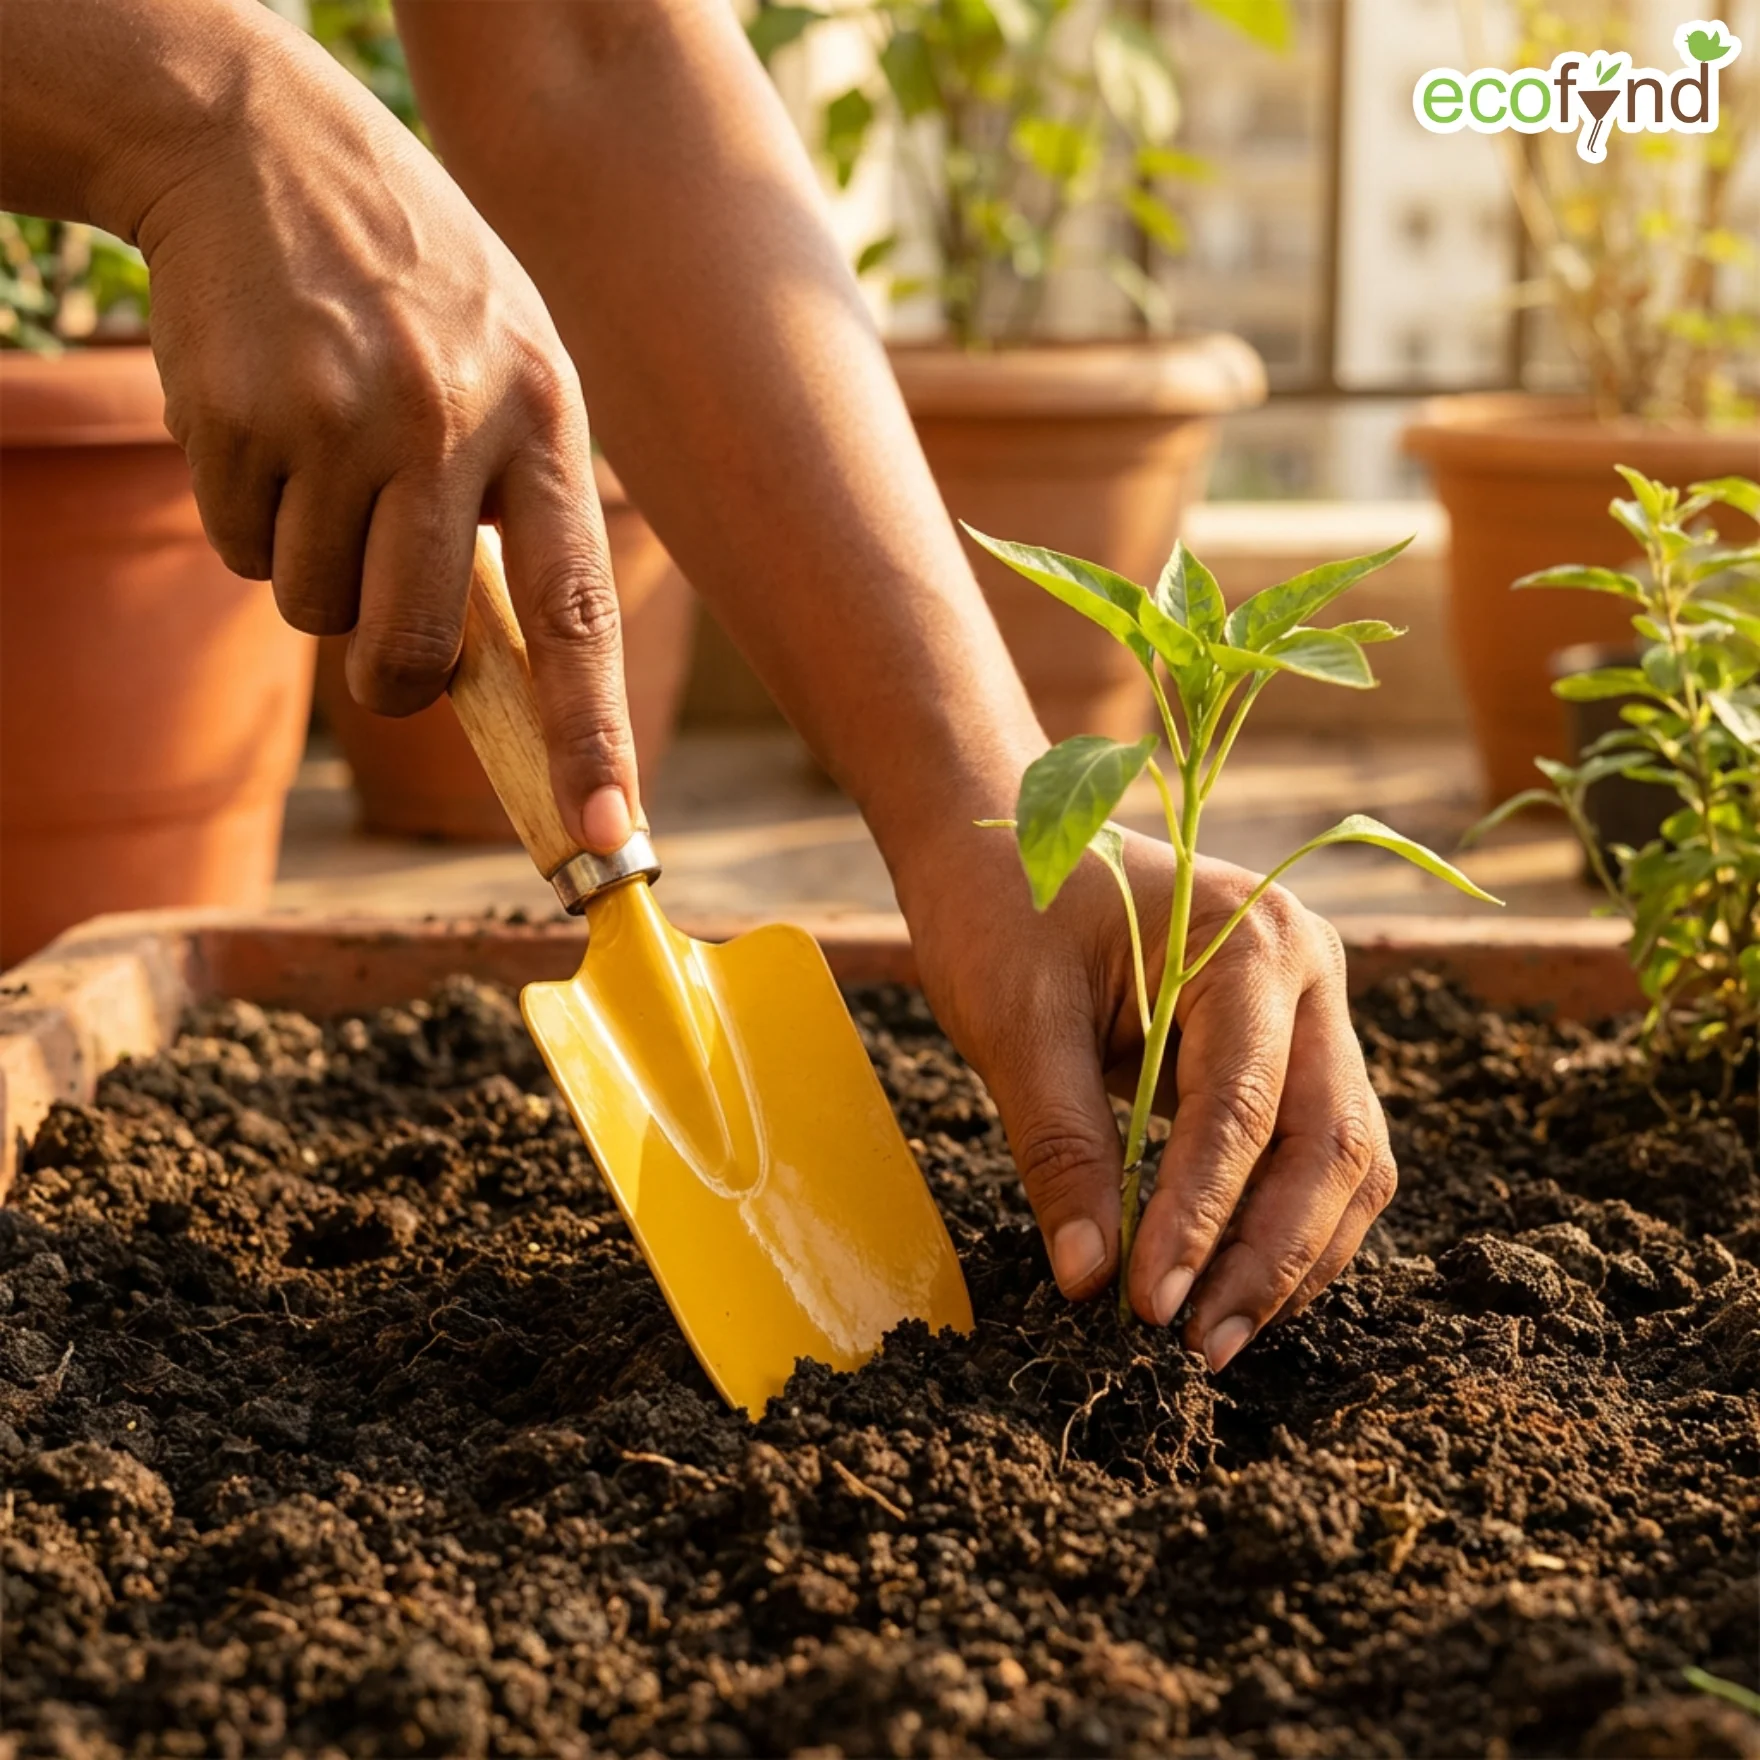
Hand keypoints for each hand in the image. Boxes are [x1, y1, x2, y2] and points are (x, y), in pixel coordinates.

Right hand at [137, 16, 636, 851]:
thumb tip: (504, 680)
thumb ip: (523, 513)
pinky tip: (272, 419)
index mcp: (543, 420)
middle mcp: (446, 424)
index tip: (605, 833)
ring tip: (330, 452)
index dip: (593, 735)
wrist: (265, 143)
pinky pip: (238, 550)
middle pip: (408, 655)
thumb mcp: (514, 368)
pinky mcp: (234, 416)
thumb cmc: (417, 290)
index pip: (578, 611)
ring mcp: (335, 418)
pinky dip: (249, 513)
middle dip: (390, 677)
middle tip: (383, 627)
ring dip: (313, 567)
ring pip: (312, 612)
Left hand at [897, 824, 1396, 1370]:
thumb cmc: (1004, 906)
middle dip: (1270, 1256)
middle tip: (1199, 1346)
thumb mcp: (1016, 1021)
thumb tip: (1090, 1280)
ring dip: (1292, 1255)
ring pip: (1344, 1156)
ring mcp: (1310, 1007)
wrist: (1007, 835)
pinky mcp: (1288, 1046)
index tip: (1149, 1304)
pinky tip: (1230, 1281)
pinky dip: (1284, 1222)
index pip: (1243, 1106)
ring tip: (1215, 1336)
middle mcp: (1309, 971)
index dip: (1201, 1216)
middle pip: (1329, 1140)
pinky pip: (1314, 1147)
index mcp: (1252, 941)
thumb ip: (1060, 1146)